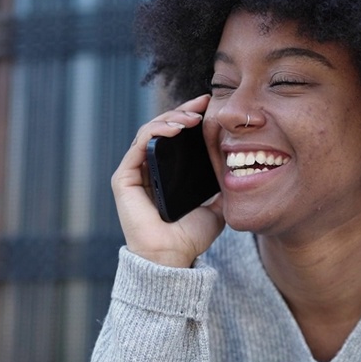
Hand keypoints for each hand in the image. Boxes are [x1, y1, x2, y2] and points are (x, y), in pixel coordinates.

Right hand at [113, 94, 224, 267]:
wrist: (172, 258)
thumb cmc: (189, 238)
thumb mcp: (215, 207)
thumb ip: (221, 190)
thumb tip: (237, 171)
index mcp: (164, 174)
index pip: (174, 137)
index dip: (189, 117)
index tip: (209, 106)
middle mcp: (147, 170)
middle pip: (162, 128)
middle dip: (182, 111)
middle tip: (203, 104)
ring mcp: (133, 173)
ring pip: (150, 131)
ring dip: (172, 118)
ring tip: (192, 118)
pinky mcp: (123, 178)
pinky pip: (140, 144)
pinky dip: (158, 130)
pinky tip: (177, 128)